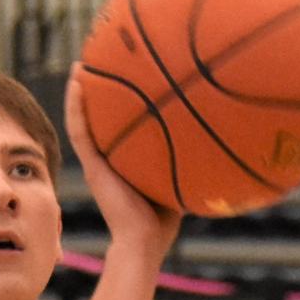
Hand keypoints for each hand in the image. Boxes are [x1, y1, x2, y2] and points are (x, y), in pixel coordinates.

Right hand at [64, 64, 181, 260]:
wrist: (144, 242)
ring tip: (82, 60)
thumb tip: (223, 132)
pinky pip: (79, 130)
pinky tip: (77, 79)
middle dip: (102, 89)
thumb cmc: (166, 221)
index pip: (122, 128)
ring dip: (81, 91)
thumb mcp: (182, 179)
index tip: (129, 74)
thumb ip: (191, 158)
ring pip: (83, 120)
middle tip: (104, 58)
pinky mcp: (91, 168)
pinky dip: (76, 105)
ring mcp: (97, 163)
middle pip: (101, 119)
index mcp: (126, 164)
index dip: (123, 103)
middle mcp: (109, 160)